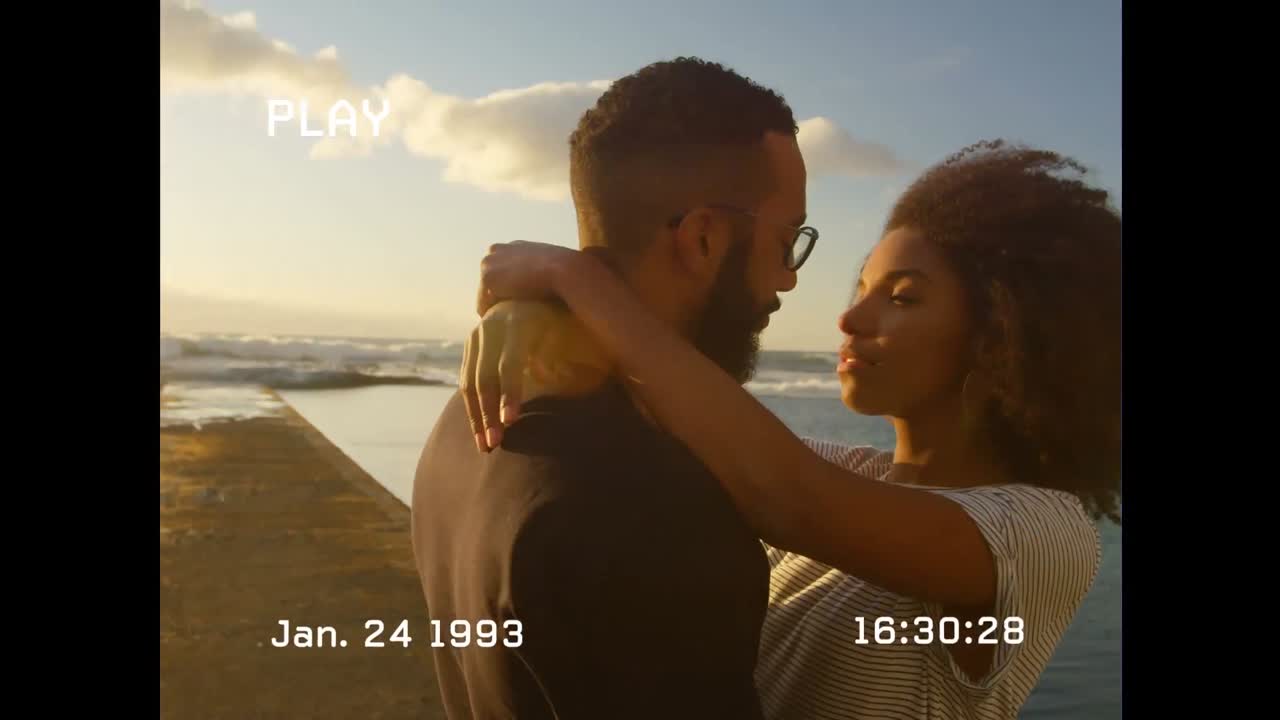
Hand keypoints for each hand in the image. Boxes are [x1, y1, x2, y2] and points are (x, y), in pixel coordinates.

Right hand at [459, 299, 611, 451]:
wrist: (540, 294)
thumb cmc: (567, 319)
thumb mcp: (574, 331)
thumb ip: (577, 355)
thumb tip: (580, 383)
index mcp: (519, 321)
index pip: (508, 364)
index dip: (508, 393)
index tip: (511, 422)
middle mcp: (492, 325)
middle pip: (483, 376)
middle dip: (487, 413)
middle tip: (493, 445)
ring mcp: (477, 334)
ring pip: (469, 382)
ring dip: (476, 417)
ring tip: (485, 447)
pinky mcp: (471, 345)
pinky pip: (466, 381)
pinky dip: (472, 407)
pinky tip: (481, 431)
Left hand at [475, 241, 581, 316]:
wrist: (565, 270)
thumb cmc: (569, 271)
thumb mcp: (554, 268)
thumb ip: (542, 273)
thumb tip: (548, 291)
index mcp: (514, 247)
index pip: (502, 271)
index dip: (508, 289)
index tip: (516, 304)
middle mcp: (497, 250)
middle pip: (489, 282)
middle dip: (497, 296)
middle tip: (509, 315)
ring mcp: (490, 262)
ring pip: (485, 294)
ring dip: (494, 306)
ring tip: (507, 321)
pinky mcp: (487, 277)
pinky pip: (483, 305)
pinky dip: (492, 314)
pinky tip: (506, 320)